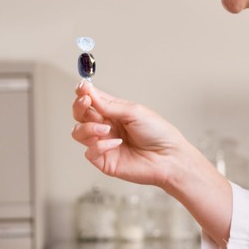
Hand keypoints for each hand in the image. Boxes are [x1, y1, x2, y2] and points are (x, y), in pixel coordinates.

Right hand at [71, 81, 187, 189]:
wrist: (169, 158)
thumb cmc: (158, 133)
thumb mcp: (135, 112)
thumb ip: (110, 105)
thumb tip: (90, 93)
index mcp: (114, 112)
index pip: (91, 100)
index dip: (83, 92)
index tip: (82, 87)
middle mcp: (106, 126)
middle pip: (80, 115)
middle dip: (79, 106)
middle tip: (86, 101)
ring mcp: (104, 143)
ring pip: (78, 133)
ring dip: (88, 127)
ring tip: (106, 129)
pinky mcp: (104, 161)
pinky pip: (90, 152)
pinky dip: (100, 146)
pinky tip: (117, 144)